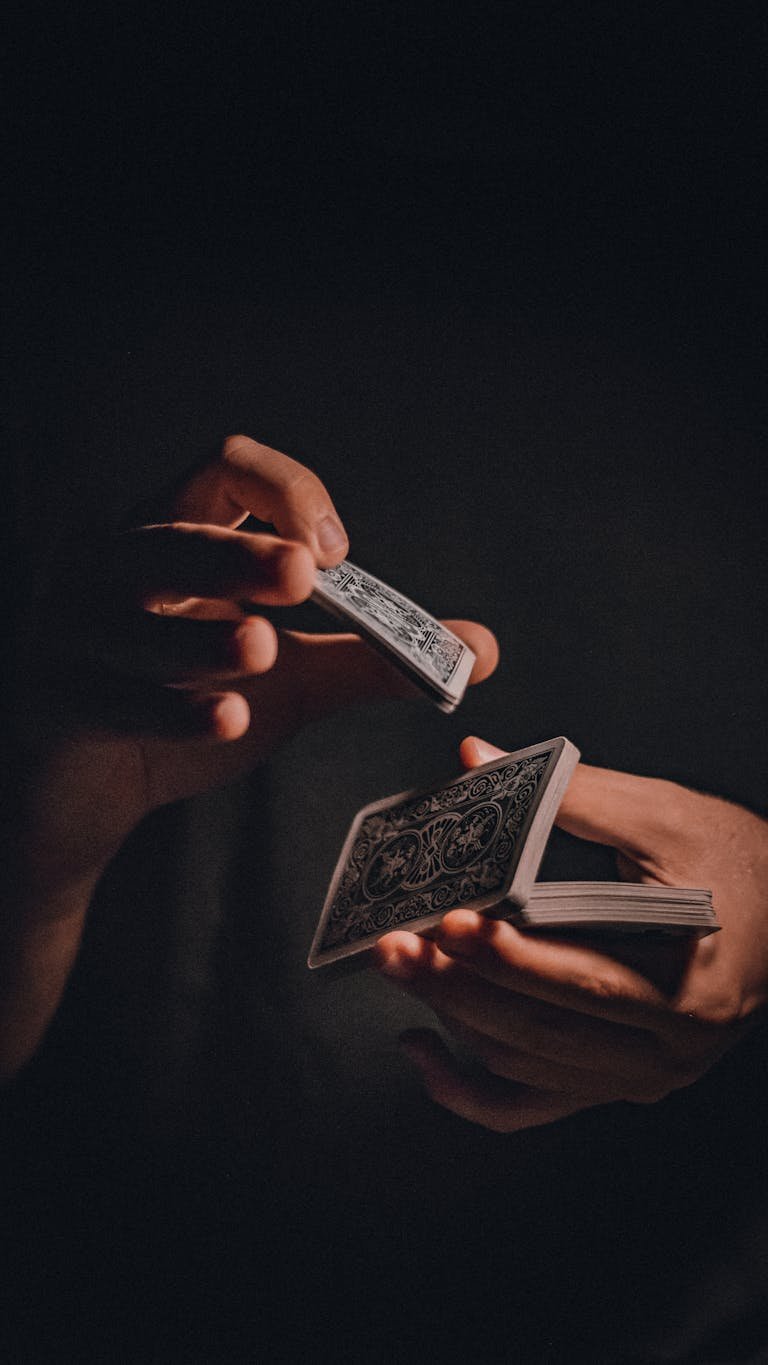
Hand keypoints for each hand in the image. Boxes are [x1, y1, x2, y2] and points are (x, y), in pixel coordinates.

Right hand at [15, 436, 497, 906]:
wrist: (92, 792)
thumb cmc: (187, 706)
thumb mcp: (290, 680)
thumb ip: (371, 657)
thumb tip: (478, 650)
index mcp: (178, 535)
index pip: (223, 466)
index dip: (283, 492)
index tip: (333, 553)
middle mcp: (116, 567)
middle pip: (171, 535)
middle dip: (236, 554)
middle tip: (303, 576)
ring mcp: (72, 632)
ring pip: (131, 619)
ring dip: (200, 635)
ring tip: (260, 651)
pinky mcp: (53, 699)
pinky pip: (109, 696)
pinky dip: (170, 709)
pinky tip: (225, 720)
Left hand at [374, 736, 767, 1131]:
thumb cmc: (736, 861)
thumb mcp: (664, 816)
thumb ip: (570, 792)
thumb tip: (476, 758)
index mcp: (690, 990)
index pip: (585, 980)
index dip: (510, 957)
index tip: (449, 921)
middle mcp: (667, 1052)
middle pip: (543, 1031)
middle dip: (458, 987)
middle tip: (395, 945)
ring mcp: (638, 1076)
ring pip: (526, 1067)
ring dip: (456, 1020)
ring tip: (403, 968)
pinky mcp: (613, 1081)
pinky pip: (529, 1106)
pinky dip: (468, 1091)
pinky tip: (420, 1051)